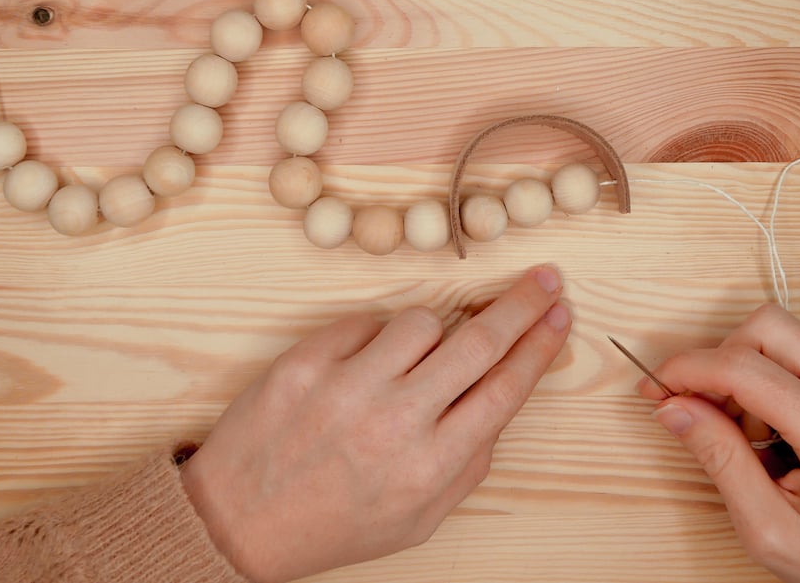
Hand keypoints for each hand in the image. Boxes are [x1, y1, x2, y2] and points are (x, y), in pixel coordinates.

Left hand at [180, 266, 571, 582]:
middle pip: (478, 343)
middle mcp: (394, 423)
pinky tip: (362, 367)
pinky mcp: (306, 362)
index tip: (559, 315)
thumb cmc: (336, 521)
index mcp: (430, 467)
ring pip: (420, 322)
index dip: (540, 345)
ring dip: (431, 333)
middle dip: (521, 305)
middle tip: (544, 278)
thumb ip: (469, 463)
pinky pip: (364, 322)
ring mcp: (347, 388)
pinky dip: (373, 337)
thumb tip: (503, 397)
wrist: (239, 521)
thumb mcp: (419, 518)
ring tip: (411, 362)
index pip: (504, 389)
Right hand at [637, 304, 799, 582]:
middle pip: (768, 327)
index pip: (747, 368)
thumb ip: (720, 462)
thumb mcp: (770, 531)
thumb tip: (673, 408)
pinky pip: (797, 357)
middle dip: (717, 358)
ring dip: (740, 370)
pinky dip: (763, 380)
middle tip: (695, 407)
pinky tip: (761, 432)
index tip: (653, 389)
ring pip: (781, 335)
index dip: (688, 371)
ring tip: (736, 432)